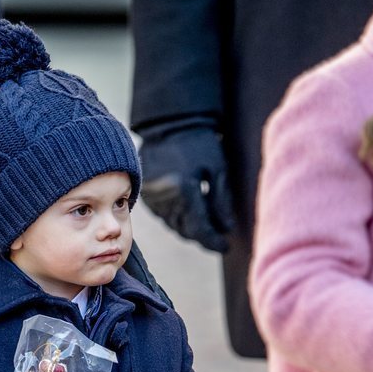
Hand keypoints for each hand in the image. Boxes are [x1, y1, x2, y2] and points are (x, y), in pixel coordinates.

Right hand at [139, 121, 233, 253]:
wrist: (168, 124)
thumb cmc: (197, 143)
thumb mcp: (217, 169)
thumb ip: (222, 202)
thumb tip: (226, 229)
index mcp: (184, 191)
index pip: (200, 230)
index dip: (214, 242)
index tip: (226, 247)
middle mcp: (164, 199)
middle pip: (186, 231)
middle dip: (204, 235)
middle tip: (219, 234)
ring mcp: (152, 198)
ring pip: (174, 225)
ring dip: (190, 227)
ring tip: (205, 221)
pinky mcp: (146, 195)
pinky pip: (164, 216)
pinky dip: (178, 217)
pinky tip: (189, 210)